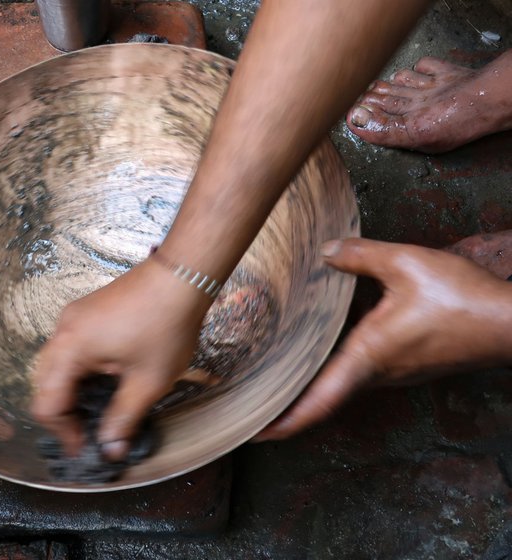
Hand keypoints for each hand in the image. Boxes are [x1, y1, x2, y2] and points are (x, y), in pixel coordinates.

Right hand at [31, 259, 210, 459]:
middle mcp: (64, 330)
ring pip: (58, 366)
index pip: (47, 403)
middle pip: (45, 384)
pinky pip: (71, 349)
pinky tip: (107, 383)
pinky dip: (81, 372)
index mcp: (70, 348)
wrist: (182, 276)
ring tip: (101, 411)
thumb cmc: (165, 325)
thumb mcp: (147, 383)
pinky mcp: (87, 312)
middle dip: (65, 413)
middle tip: (91, 433)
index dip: (64, 433)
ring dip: (74, 392)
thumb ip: (123, 419)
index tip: (86, 448)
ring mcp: (74, 318)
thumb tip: (110, 449)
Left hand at [254, 238, 511, 441]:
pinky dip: (334, 371)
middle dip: (290, 407)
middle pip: (325, 397)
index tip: (258, 433)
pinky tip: (323, 353)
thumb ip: (361, 256)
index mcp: (369, 355)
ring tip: (277, 382)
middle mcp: (379, 372)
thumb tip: (326, 250)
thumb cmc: (464, 300)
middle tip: (254, 409)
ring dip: (311, 388)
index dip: (287, 420)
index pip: (320, 399)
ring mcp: (395, 372)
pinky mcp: (408, 364)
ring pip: (343, 384)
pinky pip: (361, 371)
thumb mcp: (407, 265)